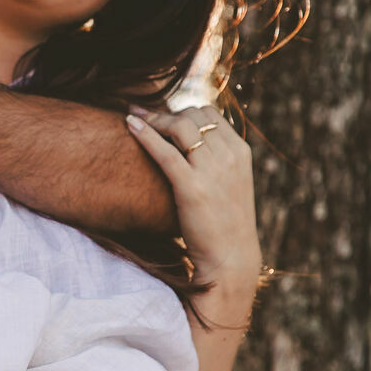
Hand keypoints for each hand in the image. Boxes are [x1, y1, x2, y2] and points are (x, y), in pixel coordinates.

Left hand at [126, 104, 260, 292]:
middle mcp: (229, 156)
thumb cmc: (225, 224)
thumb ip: (218, 160)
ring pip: (179, 126)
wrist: (231, 258)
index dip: (185, 111)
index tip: (165, 116)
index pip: (210, 113)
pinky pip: (164, 151)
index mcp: (240, 152)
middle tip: (145, 117)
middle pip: (193, 115)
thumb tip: (193, 143)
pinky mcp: (191, 186)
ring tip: (134, 118)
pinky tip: (129, 125)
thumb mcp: (231, 184)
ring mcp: (211, 170)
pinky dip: (145, 133)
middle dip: (167, 113)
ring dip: (154, 118)